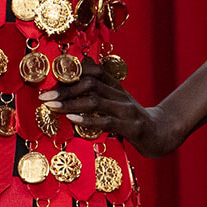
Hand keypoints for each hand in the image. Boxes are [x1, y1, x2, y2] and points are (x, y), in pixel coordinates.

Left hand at [39, 59, 182, 156]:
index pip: (93, 71)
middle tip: (45, 96)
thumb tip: (74, 84)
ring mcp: (126, 110)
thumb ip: (98, 94)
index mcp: (116, 87)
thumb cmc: (133, 120)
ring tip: (52, 107)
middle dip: (65, 89)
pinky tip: (72, 120)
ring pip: (95, 101)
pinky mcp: (130, 127)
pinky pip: (106, 121)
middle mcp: (120, 95)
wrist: (161, 134)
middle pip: (90, 84)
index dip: (72, 73)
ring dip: (71, 103)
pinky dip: (87, 120)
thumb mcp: (116, 103)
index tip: (51, 81)